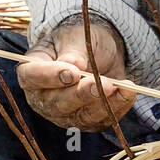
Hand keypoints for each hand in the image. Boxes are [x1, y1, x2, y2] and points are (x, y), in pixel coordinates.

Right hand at [16, 20, 134, 130]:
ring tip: (121, 86)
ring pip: (81, 117)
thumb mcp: (74, 37)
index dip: (50, 77)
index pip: (33, 77)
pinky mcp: (86, 122)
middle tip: (102, 83)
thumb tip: (71, 64)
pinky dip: (117, 107)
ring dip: (103, 103)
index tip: (72, 72)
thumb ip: (72, 51)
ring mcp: (64, 114)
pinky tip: (128, 92)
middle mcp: (43, 98)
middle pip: (57, 103)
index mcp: (31, 72)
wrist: (97, 52)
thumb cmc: (77, 42)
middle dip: (81, 94)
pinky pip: (101, 121)